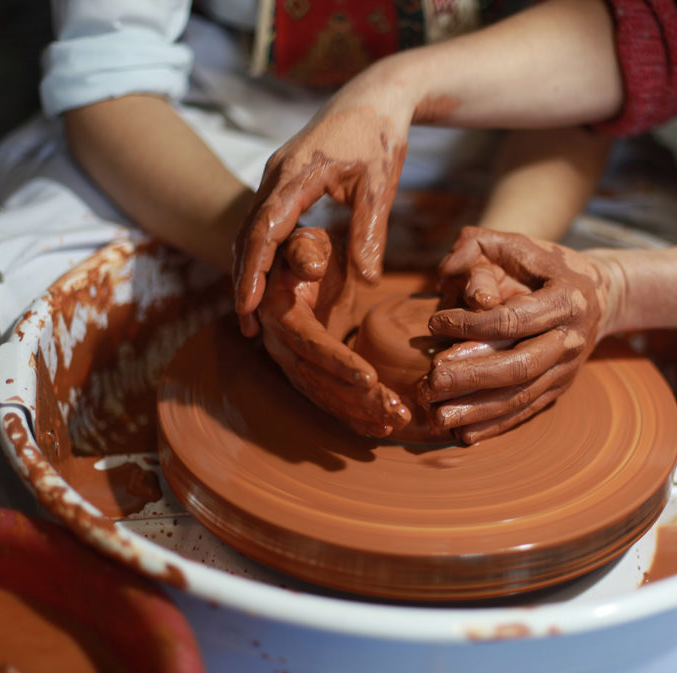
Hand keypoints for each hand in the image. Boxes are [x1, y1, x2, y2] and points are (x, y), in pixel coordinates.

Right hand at [234, 88, 413, 336]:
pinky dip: (260, 252)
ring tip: (250, 313)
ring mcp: (276, 176)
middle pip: (248, 233)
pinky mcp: (283, 181)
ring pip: (250, 228)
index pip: (265, 229)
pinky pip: (263, 220)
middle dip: (242, 279)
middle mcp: (276, 175)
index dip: (254, 270)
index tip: (248, 305)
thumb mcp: (379, 185)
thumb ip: (369, 232)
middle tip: (245, 325)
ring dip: (247, 269)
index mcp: (296, 174)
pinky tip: (265, 279)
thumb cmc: (379, 136)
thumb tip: (367, 281)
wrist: (374, 97)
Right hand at [258, 227, 410, 437]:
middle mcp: (280, 343)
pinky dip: (354, 416)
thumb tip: (310, 266)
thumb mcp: (309, 240)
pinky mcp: (307, 372)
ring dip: (361, 412)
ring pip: (325, 394)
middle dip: (357, 398)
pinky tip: (382, 429)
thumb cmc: (309, 248)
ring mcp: (291, 362)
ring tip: (397, 421)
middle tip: (396, 410)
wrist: (299, 266)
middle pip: (318, 378)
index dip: (337, 362)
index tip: (370, 378)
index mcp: (278, 312)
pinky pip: (329, 399)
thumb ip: (307, 250)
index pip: (309, 343)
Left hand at [419, 225, 611, 443]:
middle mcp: (569, 340)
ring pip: (520, 397)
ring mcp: (566, 370)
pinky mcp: (558, 391)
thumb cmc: (546, 266)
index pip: (513, 319)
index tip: (434, 324)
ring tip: (437, 415)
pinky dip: (493, 426)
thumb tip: (446, 273)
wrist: (601, 296)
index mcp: (564, 301)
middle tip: (430, 381)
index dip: (471, 324)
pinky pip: (525, 413)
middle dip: (470, 377)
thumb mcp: (517, 243)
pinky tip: (460, 434)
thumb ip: (477, 245)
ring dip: (476, 410)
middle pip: (518, 366)